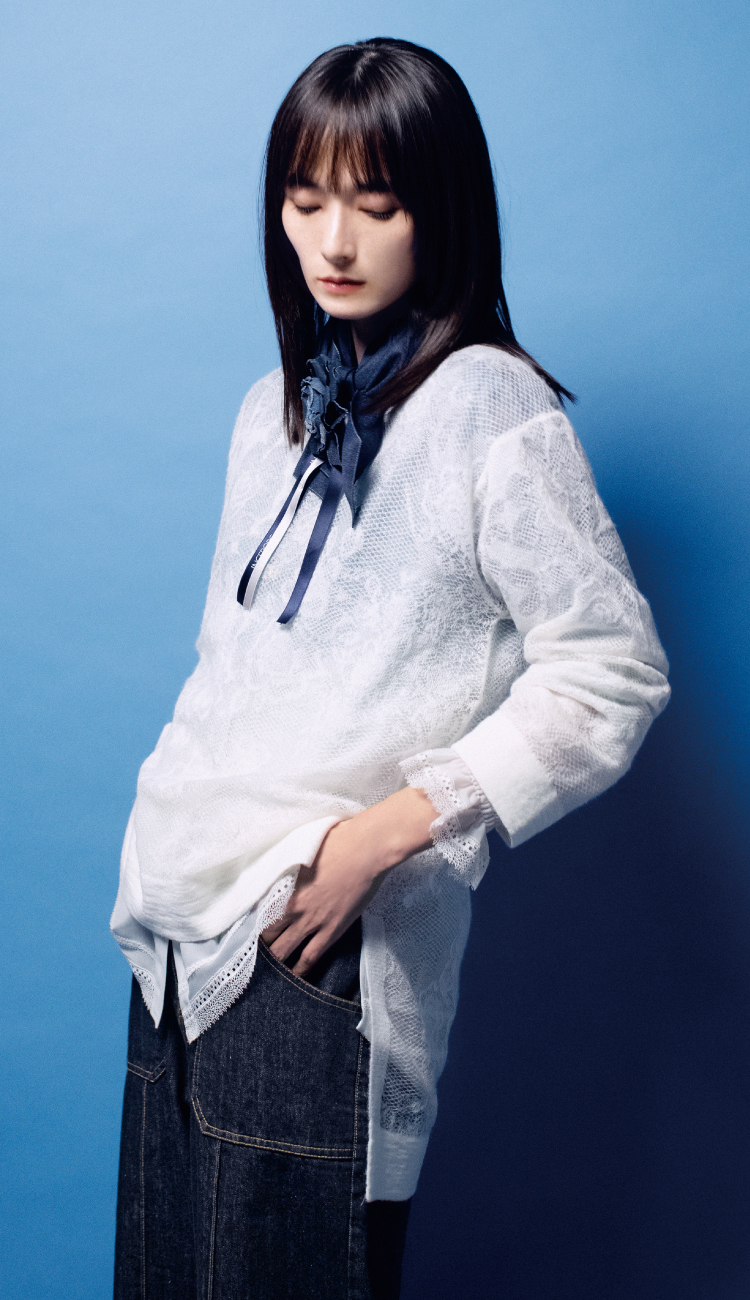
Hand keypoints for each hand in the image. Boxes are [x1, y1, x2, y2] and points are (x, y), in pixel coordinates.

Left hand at [262, 786, 436, 976]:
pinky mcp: (332, 930)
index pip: (257, 912)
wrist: (365, 849)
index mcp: (283, 886)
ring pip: (284, 949)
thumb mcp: (301, 848)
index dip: (249, 924)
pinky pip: (311, 956)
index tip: (243, 932)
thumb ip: (287, 861)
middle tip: (251, 958)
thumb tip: (279, 862)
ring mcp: (312, 921)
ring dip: (275, 962)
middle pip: (267, 935)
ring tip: (266, 975)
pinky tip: (295, 977)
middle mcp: (292, 907)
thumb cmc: (336, 841)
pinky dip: (301, 968)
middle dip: (259, 947)